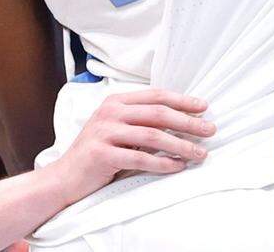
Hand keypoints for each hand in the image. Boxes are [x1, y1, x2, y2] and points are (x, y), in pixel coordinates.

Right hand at [46, 90, 215, 205]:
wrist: (63, 178)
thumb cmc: (95, 153)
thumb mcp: (115, 128)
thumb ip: (139, 120)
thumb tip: (179, 118)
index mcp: (116, 101)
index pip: (156, 95)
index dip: (182, 100)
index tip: (203, 107)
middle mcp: (111, 112)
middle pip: (159, 114)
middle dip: (188, 122)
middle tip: (210, 130)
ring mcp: (106, 133)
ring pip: (153, 136)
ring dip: (181, 145)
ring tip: (199, 153)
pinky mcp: (103, 155)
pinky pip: (141, 159)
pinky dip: (163, 163)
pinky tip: (177, 167)